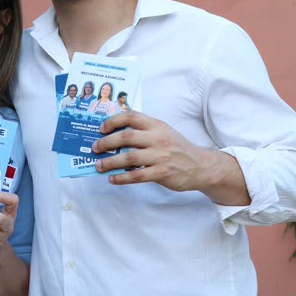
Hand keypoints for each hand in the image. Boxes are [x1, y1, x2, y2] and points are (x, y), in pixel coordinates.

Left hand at [92, 111, 207, 189]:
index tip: (101, 128)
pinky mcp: (162, 173)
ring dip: (110, 162)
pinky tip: (112, 179)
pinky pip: (137, 176)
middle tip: (95, 148)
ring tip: (99, 165)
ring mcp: (160, 156)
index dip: (113, 120)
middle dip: (106, 142)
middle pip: (126, 137)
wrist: (200, 166)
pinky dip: (122, 178)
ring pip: (129, 158)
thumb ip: (143, 131)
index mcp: (156, 125)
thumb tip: (114, 135)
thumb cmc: (176, 148)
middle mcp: (158, 138)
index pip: (131, 116)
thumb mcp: (163, 132)